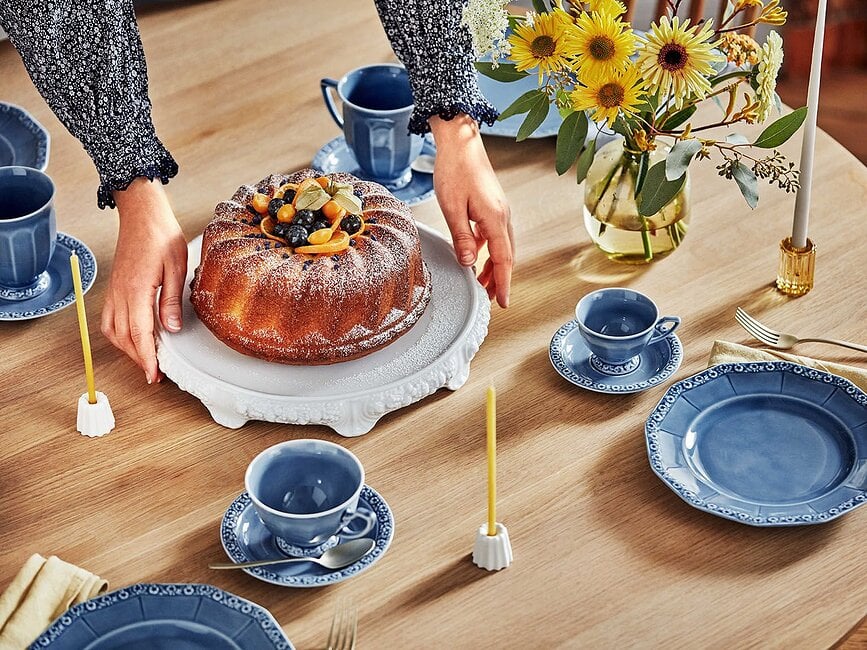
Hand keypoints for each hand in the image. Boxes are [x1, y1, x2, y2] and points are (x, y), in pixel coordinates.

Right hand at [101, 178, 186, 383]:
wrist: (141, 214)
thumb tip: (172, 328)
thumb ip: (171, 301)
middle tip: (154, 373)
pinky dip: (118, 335)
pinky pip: (109, 319)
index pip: (140, 333)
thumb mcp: (176, 267)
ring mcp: (114, 291)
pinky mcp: (114, 288)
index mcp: (137, 290)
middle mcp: (121, 294)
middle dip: (138, 359)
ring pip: (113, 331)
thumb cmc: (160, 235)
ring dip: (127, 349)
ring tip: (145, 360)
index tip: (154, 374)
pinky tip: (131, 339)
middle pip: (124, 337)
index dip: (147, 358)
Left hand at [429, 114, 513, 307]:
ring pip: (502, 246)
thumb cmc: (454, 168)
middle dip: (500, 279)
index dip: (503, 283)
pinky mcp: (493, 205)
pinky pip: (495, 235)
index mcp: (495, 218)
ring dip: (494, 266)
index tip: (502, 302)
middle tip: (490, 298)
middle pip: (507, 256)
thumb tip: (468, 263)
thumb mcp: (452, 207)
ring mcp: (500, 210)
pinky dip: (489, 250)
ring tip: (482, 282)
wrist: (460, 140)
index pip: (504, 259)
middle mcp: (503, 215)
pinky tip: (476, 255)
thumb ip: (461, 237)